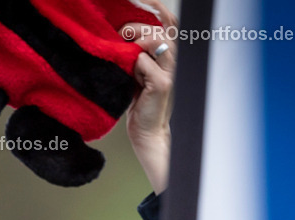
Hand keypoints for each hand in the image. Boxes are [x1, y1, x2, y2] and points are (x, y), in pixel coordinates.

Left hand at [121, 1, 177, 193]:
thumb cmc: (141, 103)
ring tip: (121, 55)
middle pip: (160, 27)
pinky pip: (142, 62)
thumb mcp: (136, 72)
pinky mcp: (163, 83)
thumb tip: (120, 32)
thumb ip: (134, 53)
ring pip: (153, 40)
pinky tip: (127, 78)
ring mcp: (171, 70)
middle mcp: (176, 58)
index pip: (169, 20)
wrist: (147, 132)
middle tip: (119, 36)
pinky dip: (130, 66)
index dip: (156, 6)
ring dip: (133, 44)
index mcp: (171, 53)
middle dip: (136, 26)